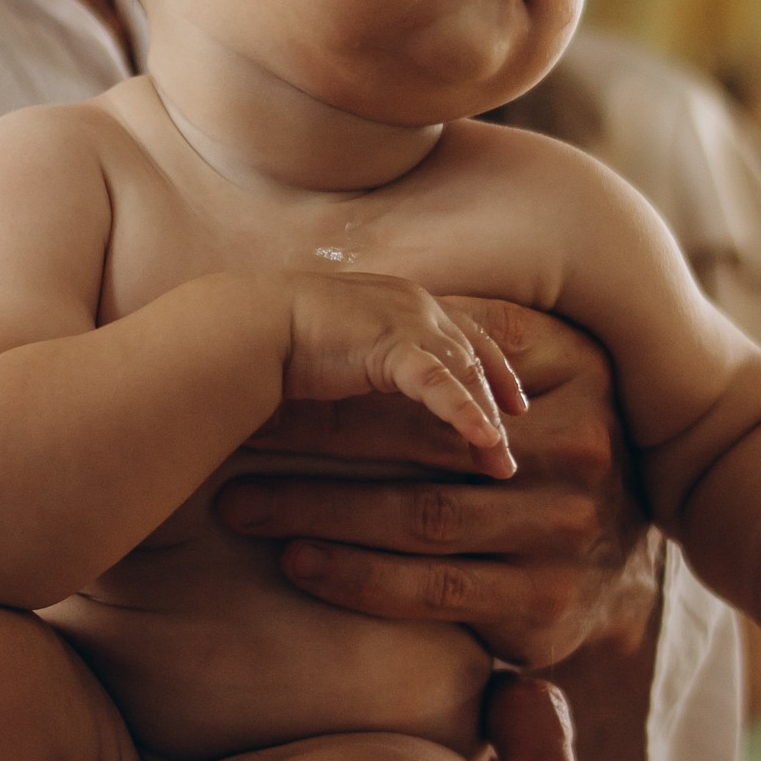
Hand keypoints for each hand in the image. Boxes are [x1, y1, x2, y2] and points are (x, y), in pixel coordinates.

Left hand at [220, 299, 654, 668]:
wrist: (629, 566)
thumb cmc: (557, 451)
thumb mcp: (546, 378)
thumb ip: (478, 334)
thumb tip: (364, 277)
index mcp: (578, 373)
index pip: (450, 359)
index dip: (357, 362)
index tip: (275, 366)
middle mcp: (580, 448)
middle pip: (423, 437)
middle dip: (318, 436)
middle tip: (240, 436)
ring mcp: (564, 529)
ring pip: (418, 515)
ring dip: (319, 510)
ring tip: (242, 504)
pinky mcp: (541, 602)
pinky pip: (430, 589)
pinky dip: (356, 576)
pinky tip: (298, 562)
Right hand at [282, 272, 526, 479]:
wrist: (247, 325)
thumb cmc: (278, 337)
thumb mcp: (338, 345)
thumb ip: (366, 357)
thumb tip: (369, 383)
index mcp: (400, 298)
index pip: (462, 330)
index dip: (490, 365)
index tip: (510, 401)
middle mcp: (413, 301)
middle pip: (474, 352)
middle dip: (499, 397)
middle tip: (512, 440)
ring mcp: (407, 318)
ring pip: (466, 371)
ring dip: (487, 418)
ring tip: (500, 463)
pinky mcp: (393, 344)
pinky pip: (442, 383)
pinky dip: (465, 412)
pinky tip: (485, 440)